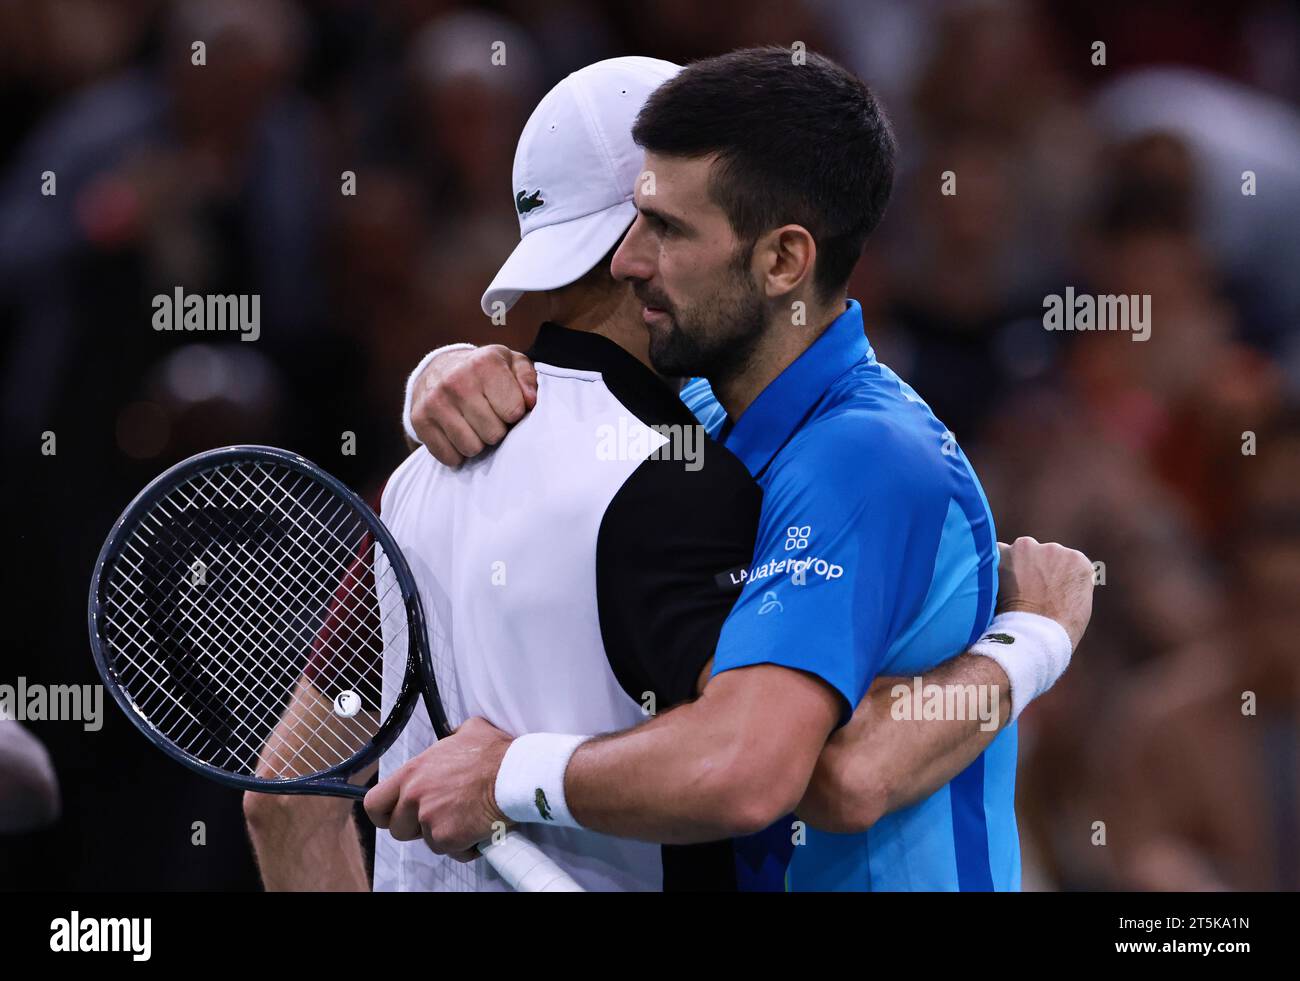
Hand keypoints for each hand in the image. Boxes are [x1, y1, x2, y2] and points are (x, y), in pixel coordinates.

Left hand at [364, 718, 512, 858]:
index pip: (375, 803)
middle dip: (419, 827)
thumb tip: (455, 739)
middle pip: (399, 829)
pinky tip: (478, 829)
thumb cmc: (496, 753)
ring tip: (465, 820)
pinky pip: (451, 851)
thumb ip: (450, 740)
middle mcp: (415, 796)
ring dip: (444, 836)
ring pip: (427, 841)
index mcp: (413, 772)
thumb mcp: (468, 731)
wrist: (516, 774)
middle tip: (443, 816)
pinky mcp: (447, 838)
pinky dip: (465, 846)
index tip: (397, 815)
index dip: (385, 813)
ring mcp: (429, 819)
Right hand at [411, 345, 536, 465]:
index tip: (507, 405)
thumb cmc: (484, 370)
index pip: (514, 412)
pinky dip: (456, 452)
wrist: (438, 367)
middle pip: (493, 434)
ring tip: (474, 425)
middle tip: (490, 417)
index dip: (514, 414)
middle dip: (496, 429)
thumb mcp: (511, 362)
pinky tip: (457, 433)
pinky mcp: (419, 420)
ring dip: (477, 442)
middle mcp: (457, 381)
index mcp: (484, 364)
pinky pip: (449, 456)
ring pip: (471, 448)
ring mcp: (435, 402)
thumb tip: (531, 402)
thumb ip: (527, 379)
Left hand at [996, 536, 1094, 648]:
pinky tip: (994, 586)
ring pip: (1018, 553)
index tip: (1043, 593)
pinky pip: (995, 554)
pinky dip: (994, 568)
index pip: (1062, 563)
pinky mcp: (1004, 552)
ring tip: (1009, 592)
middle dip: (1032, 570)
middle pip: (1040, 555)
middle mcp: (1055, 549)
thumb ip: (1068, 586)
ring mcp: (1029, 548)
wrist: (1035, 634)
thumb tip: (1057, 584)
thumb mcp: (1078, 607)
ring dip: (1014, 566)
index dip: (1050, 579)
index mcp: (1078, 561)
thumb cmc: (1058, 631)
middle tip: (1024, 593)